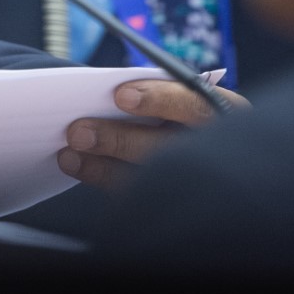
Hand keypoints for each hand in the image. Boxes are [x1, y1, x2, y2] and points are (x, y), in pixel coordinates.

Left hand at [57, 78, 248, 189]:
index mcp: (224, 110)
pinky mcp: (182, 202)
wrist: (223, 161)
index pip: (196, 106)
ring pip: (152, 178)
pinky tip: (80, 168)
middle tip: (76, 132)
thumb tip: (105, 93)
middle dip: (119, 139)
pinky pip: (141, 196)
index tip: (120, 95)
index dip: (159, 99)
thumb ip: (155, 91)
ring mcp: (205, 181)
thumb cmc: (186, 109)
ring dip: (104, 165)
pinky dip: (106, 179)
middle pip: (168, 149)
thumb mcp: (185, 94)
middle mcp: (220, 148)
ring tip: (69, 154)